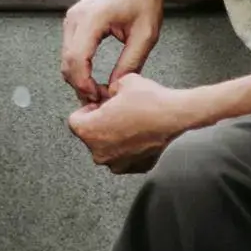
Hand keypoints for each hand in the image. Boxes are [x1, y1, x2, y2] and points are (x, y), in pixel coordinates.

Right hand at [61, 0, 167, 104]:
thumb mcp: (145, 36)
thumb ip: (130, 64)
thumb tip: (114, 88)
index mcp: (93, 18)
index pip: (77, 59)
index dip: (84, 84)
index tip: (98, 98)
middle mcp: (76, 16)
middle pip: (67, 61)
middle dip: (79, 84)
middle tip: (99, 99)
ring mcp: (72, 17)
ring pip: (65, 57)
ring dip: (77, 76)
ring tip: (98, 89)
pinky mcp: (74, 19)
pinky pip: (69, 48)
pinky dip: (77, 65)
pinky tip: (92, 75)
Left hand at [67, 74, 193, 173]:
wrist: (175, 115)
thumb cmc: (148, 101)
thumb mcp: (120, 82)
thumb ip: (106, 90)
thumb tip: (107, 94)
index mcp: (89, 131)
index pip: (75, 120)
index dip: (88, 109)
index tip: (100, 105)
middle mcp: (99, 153)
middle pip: (90, 135)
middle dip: (100, 123)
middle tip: (116, 111)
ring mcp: (118, 164)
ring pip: (107, 147)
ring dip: (114, 135)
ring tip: (130, 121)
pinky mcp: (135, 168)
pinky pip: (123, 156)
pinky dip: (128, 146)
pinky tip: (139, 133)